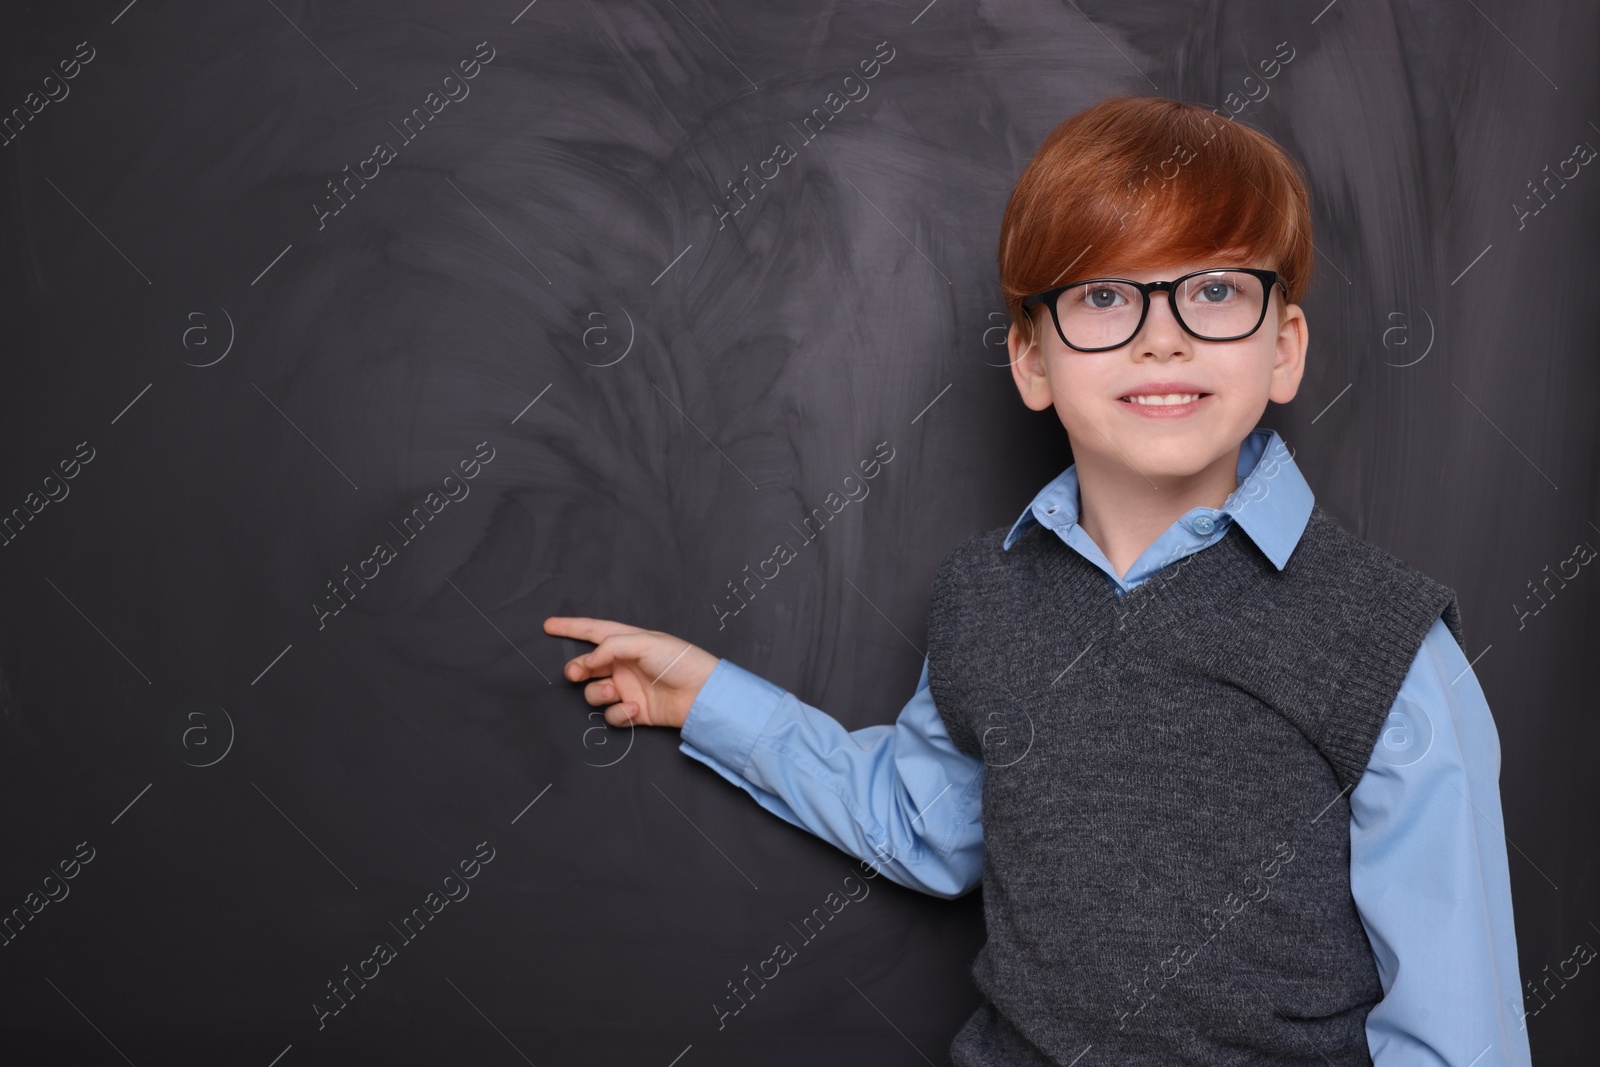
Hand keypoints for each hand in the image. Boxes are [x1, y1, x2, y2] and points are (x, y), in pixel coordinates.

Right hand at [543, 616, 718, 728]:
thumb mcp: (644, 643)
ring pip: (595, 692)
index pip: (593, 631)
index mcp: (627, 641)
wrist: (702, 693)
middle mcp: (624, 664)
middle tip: (576, 674)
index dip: (571, 628)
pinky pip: (612, 714)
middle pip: (587, 666)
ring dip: (599, 693)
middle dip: (577, 670)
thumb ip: (610, 647)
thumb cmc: (680, 661)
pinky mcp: (634, 711)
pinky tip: (635, 708)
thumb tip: (587, 662)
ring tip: (615, 692)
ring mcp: (628, 688)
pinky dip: (620, 713)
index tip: (548, 625)